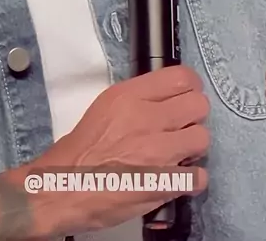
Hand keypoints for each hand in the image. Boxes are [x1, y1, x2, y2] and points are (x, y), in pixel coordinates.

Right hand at [29, 65, 209, 236]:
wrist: (64, 188)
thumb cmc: (81, 150)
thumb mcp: (105, 107)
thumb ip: (137, 99)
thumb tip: (165, 98)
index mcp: (129, 97)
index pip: (181, 77)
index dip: (191, 86)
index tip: (188, 95)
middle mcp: (146, 119)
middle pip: (198, 104)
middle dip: (194, 115)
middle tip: (184, 125)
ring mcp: (158, 152)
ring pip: (202, 138)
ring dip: (194, 146)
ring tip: (180, 152)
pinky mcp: (164, 184)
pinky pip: (199, 176)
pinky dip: (192, 179)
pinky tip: (179, 178)